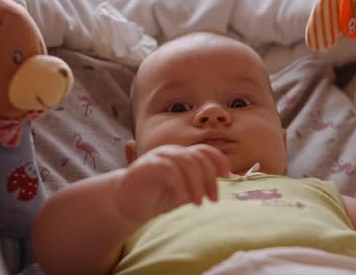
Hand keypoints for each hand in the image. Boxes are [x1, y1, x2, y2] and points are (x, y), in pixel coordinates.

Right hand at [114, 144, 229, 222]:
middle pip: (199, 158)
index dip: (219, 161)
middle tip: (213, 199)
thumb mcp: (184, 191)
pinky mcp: (146, 166)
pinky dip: (180, 185)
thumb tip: (224, 185)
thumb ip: (200, 185)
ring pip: (186, 162)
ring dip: (197, 184)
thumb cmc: (157, 197)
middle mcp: (172, 152)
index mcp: (182, 155)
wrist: (127, 203)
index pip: (205, 151)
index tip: (228, 177)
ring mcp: (158, 157)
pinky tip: (183, 200)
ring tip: (198, 203)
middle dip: (210, 179)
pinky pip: (169, 170)